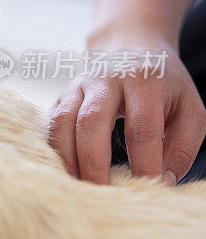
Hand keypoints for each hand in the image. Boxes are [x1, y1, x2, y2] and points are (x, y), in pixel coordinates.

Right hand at [47, 36, 205, 184]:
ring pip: (62, 121)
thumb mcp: (189, 109)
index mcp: (144, 82)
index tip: (148, 188)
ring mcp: (77, 86)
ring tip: (75, 187)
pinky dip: (51, 148)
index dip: (144, 161)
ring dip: (66, 156)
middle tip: (101, 194)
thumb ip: (181, 146)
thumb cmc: (163, 85)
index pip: (142, 126)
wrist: (129, 45)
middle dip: (94, 161)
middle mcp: (106, 80)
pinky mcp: (61, 95)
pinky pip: (49, 122)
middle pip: (92, 121)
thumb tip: (161, 182)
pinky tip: (61, 170)